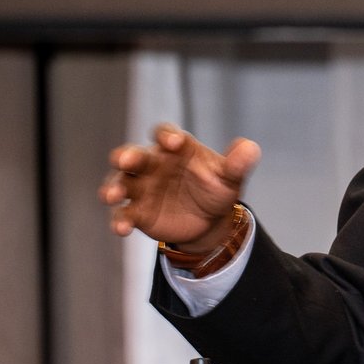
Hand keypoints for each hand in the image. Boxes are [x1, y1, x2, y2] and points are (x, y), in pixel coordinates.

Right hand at [100, 123, 260, 248]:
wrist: (210, 221)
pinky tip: (122, 229)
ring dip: (113, 187)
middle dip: (127, 156)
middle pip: (134, 155)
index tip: (174, 143)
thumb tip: (250, 149)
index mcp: (175, 149)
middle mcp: (153, 165)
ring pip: (121, 182)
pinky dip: (120, 221)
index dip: (166, 135)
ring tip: (112, 196)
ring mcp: (142, 188)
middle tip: (125, 160)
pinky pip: (124, 214)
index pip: (165, 134)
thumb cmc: (217, 188)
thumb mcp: (231, 177)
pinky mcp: (138, 213)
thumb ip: (238, 163)